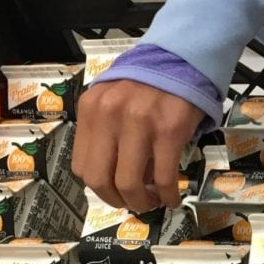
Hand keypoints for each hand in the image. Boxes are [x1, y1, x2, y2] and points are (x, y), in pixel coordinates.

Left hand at [73, 79, 205, 212]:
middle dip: (117, 200)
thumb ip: (105, 132)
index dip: (99, 188)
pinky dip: (168, 195)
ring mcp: (139, 123)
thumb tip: (115, 178)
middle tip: (133, 203)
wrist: (181, 60)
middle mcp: (109, 115)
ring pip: (129, 183)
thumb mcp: (113, 100)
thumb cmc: (146, 84)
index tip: (115, 193)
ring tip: (153, 201)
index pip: (81, 166)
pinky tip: (172, 198)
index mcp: (91, 109)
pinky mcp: (169, 131)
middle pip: (100, 179)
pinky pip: (164, 177)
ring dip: (142, 202)